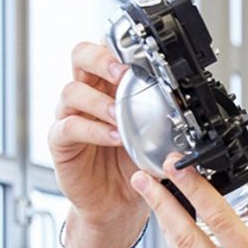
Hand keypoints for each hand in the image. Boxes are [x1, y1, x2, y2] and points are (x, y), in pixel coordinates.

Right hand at [51, 42, 147, 229]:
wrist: (119, 202)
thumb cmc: (133, 163)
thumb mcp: (156, 136)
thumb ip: (163, 116)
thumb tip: (186, 104)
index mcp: (109, 85)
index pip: (107, 49)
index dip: (119, 44)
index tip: (141, 51)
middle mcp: (88, 94)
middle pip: (81, 56)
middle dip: (102, 59)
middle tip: (123, 73)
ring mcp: (71, 115)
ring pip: (71, 91)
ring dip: (99, 101)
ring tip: (119, 116)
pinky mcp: (61, 142)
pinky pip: (68, 127)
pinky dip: (92, 129)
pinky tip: (112, 137)